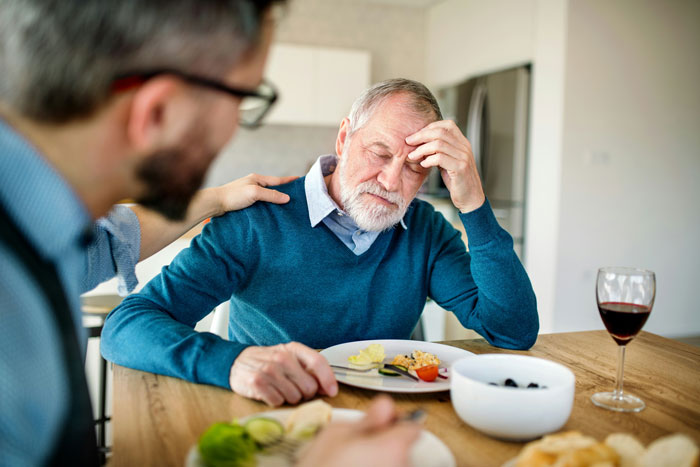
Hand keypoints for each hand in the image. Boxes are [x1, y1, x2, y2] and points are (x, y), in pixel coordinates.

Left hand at [209, 173, 298, 215]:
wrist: (216, 203)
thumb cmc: (233, 196)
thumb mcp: (254, 193)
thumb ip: (271, 195)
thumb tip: (287, 198)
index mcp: (257, 179)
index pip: (277, 180)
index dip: (289, 181)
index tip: (300, 179)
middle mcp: (254, 185)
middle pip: (273, 188)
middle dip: (284, 191)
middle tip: (297, 195)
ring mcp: (250, 193)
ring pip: (267, 196)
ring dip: (276, 200)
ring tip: (287, 205)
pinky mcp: (246, 202)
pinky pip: (261, 203)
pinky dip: (268, 206)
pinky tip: (272, 211)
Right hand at [229, 342, 337, 406]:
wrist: (236, 362)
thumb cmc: (269, 361)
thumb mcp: (289, 357)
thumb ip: (309, 369)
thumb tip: (329, 388)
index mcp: (293, 349)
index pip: (318, 362)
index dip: (328, 379)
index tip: (333, 392)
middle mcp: (282, 358)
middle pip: (309, 387)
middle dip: (305, 393)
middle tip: (294, 388)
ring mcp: (269, 370)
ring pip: (294, 397)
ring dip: (289, 397)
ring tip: (279, 388)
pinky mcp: (257, 383)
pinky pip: (278, 402)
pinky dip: (276, 400)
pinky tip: (269, 391)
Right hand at [296, 395, 421, 466]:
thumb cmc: (322, 466)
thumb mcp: (336, 433)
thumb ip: (367, 418)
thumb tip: (385, 406)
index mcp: (393, 446)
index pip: (412, 426)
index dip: (397, 422)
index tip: (385, 423)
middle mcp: (403, 465)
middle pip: (403, 447)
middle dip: (385, 442)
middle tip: (358, 445)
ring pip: (394, 462)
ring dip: (379, 459)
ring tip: (352, 462)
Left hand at [406, 120, 484, 212]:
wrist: (471, 198)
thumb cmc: (457, 181)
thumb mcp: (448, 162)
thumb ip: (439, 152)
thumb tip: (421, 144)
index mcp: (462, 143)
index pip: (447, 125)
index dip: (430, 127)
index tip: (416, 135)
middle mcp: (464, 147)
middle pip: (440, 132)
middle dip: (421, 136)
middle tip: (408, 142)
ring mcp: (463, 157)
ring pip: (438, 144)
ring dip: (421, 149)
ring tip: (412, 156)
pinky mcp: (460, 168)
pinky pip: (440, 158)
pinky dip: (428, 160)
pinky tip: (423, 164)